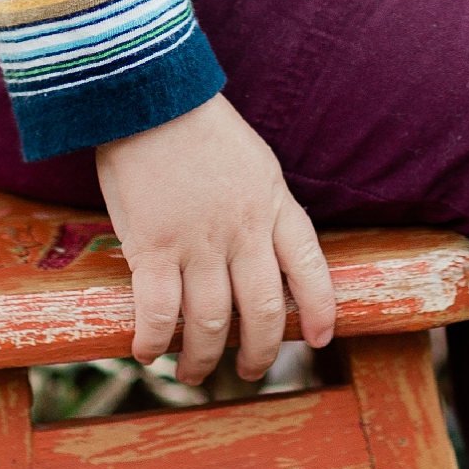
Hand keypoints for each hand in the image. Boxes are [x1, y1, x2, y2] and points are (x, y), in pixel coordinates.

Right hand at [94, 92, 336, 386]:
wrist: (148, 95)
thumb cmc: (196, 124)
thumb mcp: (254, 161)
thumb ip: (262, 205)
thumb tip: (262, 250)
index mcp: (273, 203)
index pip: (311, 267)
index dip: (321, 308)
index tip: (321, 338)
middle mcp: (244, 230)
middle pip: (265, 310)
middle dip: (260, 352)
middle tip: (249, 371)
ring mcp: (199, 242)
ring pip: (212, 323)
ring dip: (204, 359)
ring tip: (193, 374)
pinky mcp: (153, 247)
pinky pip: (160, 313)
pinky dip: (155, 342)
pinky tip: (148, 353)